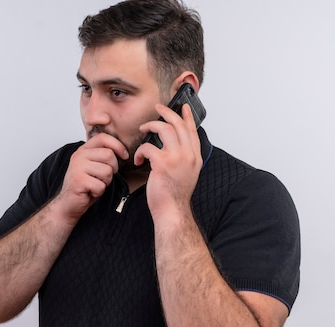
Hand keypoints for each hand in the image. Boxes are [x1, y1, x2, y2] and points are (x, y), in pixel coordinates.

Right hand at [55, 133, 128, 221]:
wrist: (69, 203)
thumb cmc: (85, 185)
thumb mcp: (94, 166)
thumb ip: (103, 155)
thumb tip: (124, 151)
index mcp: (83, 150)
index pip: (103, 138)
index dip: (118, 145)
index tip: (124, 156)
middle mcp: (79, 156)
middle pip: (109, 155)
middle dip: (113, 169)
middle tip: (104, 177)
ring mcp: (77, 168)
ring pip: (107, 171)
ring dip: (106, 182)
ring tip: (95, 184)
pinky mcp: (78, 181)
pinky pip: (100, 185)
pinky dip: (99, 191)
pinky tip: (90, 191)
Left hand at [134, 103, 202, 220]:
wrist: (173, 211)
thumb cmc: (175, 196)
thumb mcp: (187, 174)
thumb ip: (184, 159)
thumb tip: (175, 147)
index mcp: (195, 157)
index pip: (192, 130)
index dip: (187, 116)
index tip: (183, 106)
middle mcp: (189, 155)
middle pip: (178, 124)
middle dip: (167, 112)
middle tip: (158, 107)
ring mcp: (177, 158)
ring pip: (164, 129)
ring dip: (150, 125)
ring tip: (143, 128)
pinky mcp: (162, 163)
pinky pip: (148, 147)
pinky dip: (140, 151)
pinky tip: (138, 159)